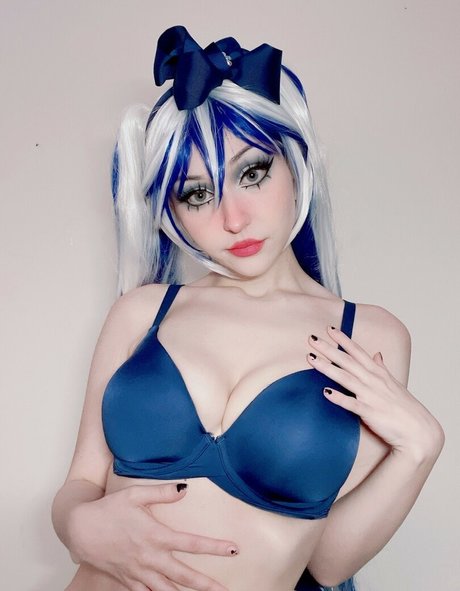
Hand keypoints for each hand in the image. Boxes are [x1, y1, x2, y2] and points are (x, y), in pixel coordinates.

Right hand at [69, 483, 237, 590]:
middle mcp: (150, 558)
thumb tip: (185, 489)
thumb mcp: (135, 494)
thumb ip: (162, 492)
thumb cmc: (108, 509)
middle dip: (207, 585)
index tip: (233, 550)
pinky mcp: (127, 580)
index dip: (215, 547)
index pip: (192, 543)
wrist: (79, 528)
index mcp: (156, 536)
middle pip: (185, 576)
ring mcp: (139, 573)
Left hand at [306, 327, 443, 458]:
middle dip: (329, 349)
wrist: (420, 431)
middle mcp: (373, 381)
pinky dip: (339, 398)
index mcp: (378, 373)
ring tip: (311, 358)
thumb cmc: (405, 408)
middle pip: (347, 361)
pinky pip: (351, 404)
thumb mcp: (394, 383)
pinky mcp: (370, 413)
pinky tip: (325, 392)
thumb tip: (377, 354)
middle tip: (312, 338)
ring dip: (327, 368)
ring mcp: (371, 396)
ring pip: (345, 378)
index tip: (329, 328)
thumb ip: (382, 368)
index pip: (358, 352)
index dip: (343, 340)